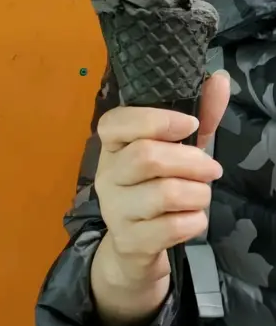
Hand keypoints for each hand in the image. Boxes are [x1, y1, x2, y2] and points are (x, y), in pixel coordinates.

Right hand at [91, 72, 229, 324]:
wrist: (135, 247)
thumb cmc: (157, 186)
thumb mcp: (178, 148)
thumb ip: (200, 114)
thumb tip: (219, 78)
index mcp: (112, 145)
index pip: (116, 122)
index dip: (156, 120)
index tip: (191, 124)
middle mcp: (107, 174)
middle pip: (148, 157)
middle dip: (192, 161)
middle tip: (213, 169)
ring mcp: (115, 210)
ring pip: (164, 194)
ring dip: (198, 193)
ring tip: (203, 194)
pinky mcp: (130, 241)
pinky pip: (172, 227)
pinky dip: (195, 221)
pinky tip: (194, 218)